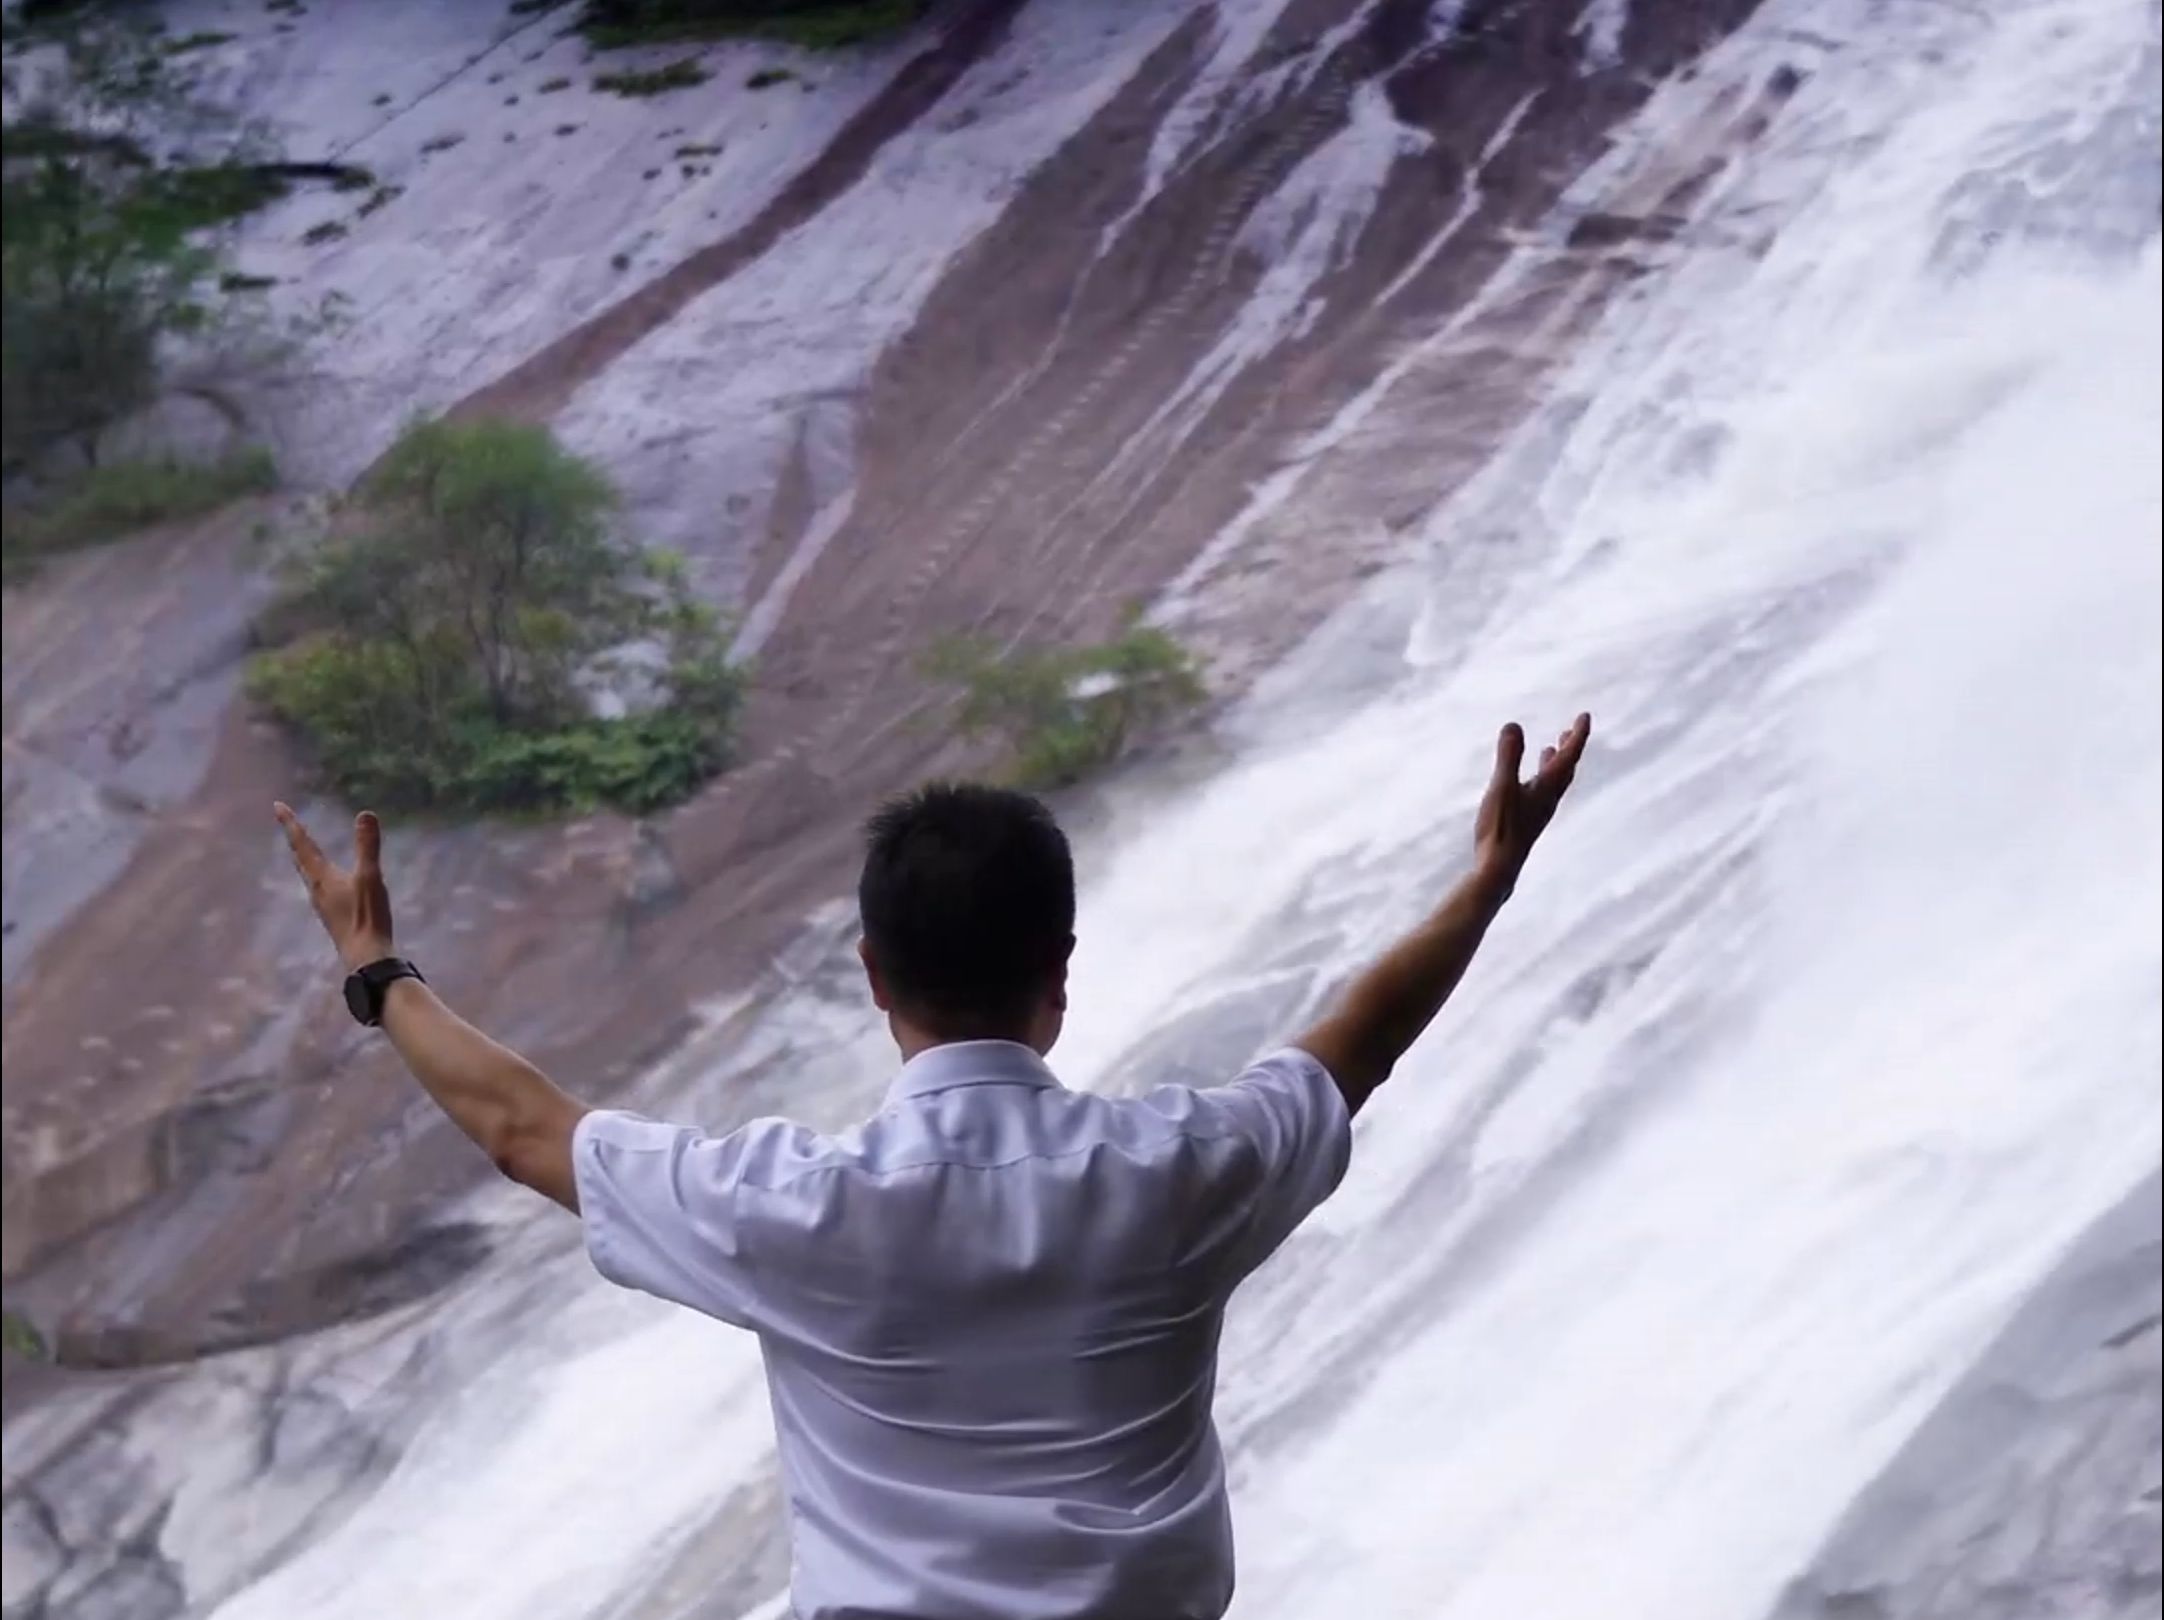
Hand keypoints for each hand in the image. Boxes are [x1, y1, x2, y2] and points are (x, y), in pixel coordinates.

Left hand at [275, 803, 396, 971]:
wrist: (365, 957)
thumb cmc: (367, 917)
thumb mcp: (370, 878)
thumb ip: (368, 846)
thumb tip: (365, 814)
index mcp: (322, 877)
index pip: (303, 844)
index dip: (291, 824)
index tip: (277, 806)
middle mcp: (316, 889)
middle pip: (300, 859)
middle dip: (295, 839)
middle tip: (288, 823)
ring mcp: (323, 903)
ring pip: (307, 873)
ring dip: (303, 856)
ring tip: (302, 847)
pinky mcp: (331, 914)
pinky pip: (318, 885)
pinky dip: (316, 871)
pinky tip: (326, 879)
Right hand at [1474, 713, 1590, 887]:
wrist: (1498, 868)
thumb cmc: (1502, 828)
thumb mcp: (1502, 786)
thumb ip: (1508, 756)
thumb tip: (1513, 725)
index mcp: (1548, 788)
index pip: (1569, 756)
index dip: (1578, 734)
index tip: (1585, 716)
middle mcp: (1548, 799)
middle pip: (1565, 769)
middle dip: (1569, 747)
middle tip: (1571, 730)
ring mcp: (1537, 812)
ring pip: (1552, 782)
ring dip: (1554, 763)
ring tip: (1549, 749)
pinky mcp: (1525, 821)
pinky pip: (1538, 793)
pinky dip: (1538, 778)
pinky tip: (1524, 782)